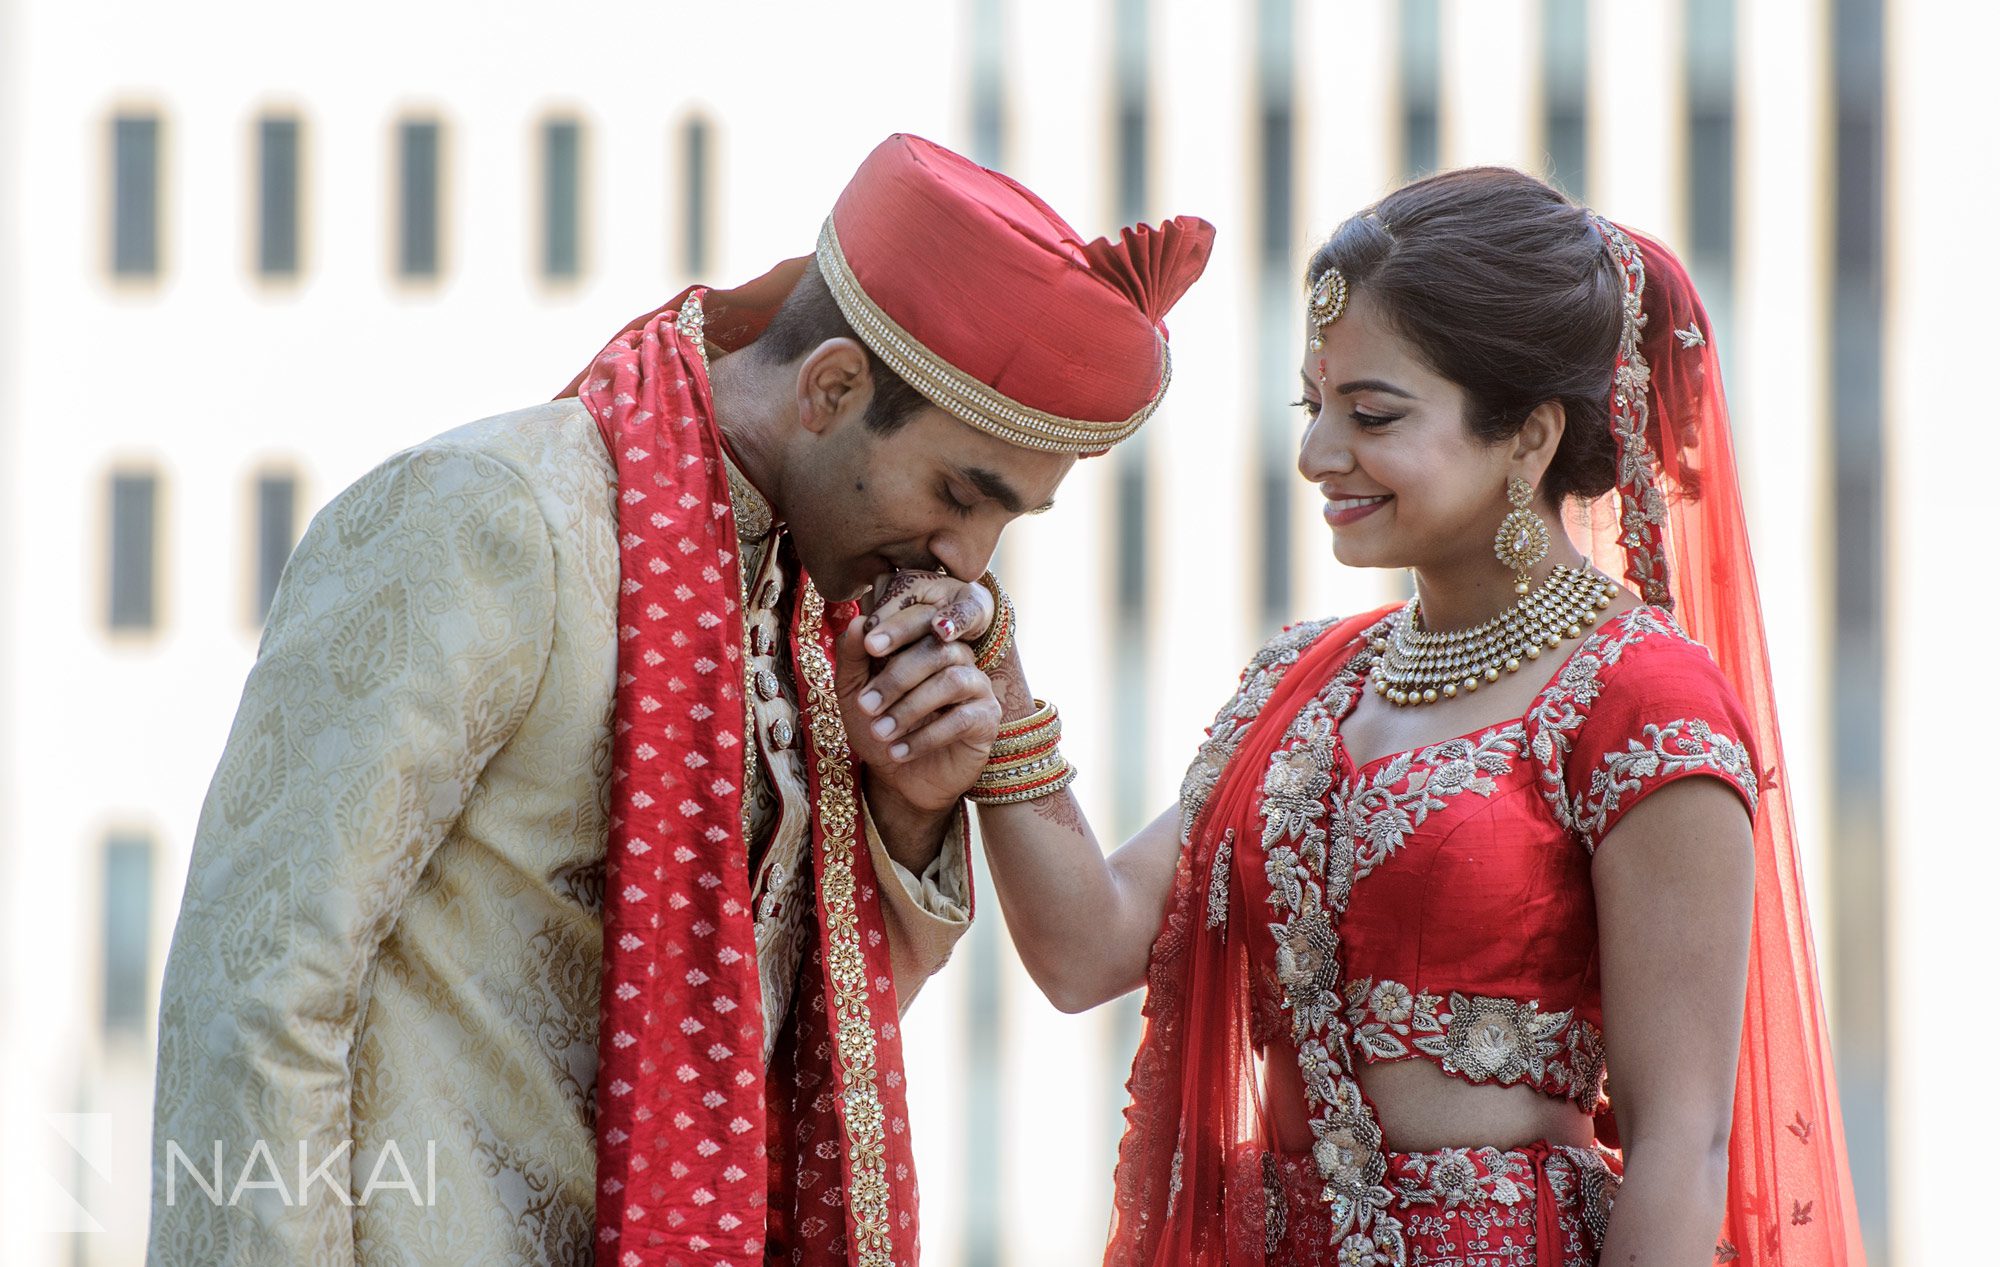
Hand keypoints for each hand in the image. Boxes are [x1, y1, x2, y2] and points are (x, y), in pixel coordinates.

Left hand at [833, 572, 999, 821]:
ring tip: (881, 732)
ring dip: (911, 708)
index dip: (899, 628)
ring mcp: (976, 686)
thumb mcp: (854, 693)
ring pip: (953, 681)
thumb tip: (856, 622)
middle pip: (938, 649)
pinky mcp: (987, 719)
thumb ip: (853, 658)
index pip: (922, 619)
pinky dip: (926, 736)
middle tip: (866, 705)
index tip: (871, 646)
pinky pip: (963, 719)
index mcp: (925, 641)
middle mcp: (957, 656)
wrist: (897, 777)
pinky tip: (899, 751)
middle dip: (897, 677)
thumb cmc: (877, 727)